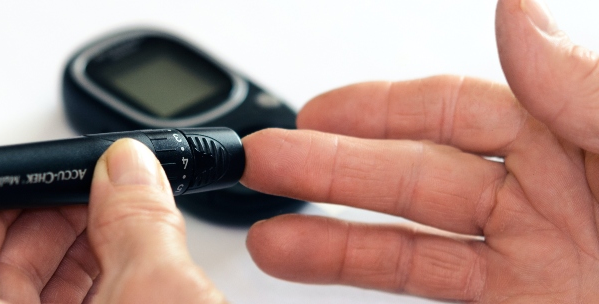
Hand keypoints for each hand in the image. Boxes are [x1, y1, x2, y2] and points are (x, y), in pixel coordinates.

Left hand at [0, 139, 224, 303]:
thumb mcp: (159, 296)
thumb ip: (138, 220)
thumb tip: (128, 167)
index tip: (36, 169)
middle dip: (50, 216)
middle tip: (96, 184)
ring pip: (35, 294)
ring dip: (80, 247)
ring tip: (125, 213)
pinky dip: (100, 281)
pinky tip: (134, 254)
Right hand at [242, 0, 598, 301]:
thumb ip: (581, 89)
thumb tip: (519, 12)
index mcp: (572, 136)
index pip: (456, 109)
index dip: (381, 107)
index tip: (320, 110)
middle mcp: (544, 196)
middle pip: (413, 172)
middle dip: (329, 164)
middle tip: (266, 161)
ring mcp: (527, 258)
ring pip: (405, 235)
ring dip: (328, 232)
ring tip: (268, 229)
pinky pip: (421, 282)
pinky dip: (357, 273)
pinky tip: (313, 262)